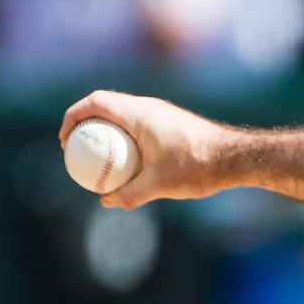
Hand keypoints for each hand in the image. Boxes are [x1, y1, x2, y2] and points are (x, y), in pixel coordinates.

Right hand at [59, 90, 235, 209]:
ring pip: (122, 114)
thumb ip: (130, 194)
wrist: (237, 156)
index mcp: (142, 113)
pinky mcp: (170, 122)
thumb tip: (107, 201)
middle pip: (106, 105)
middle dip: (84, 123)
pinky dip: (122, 135)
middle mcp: (150, 107)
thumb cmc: (200, 165)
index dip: (73, 116)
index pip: (96, 101)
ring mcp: (161, 113)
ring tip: (95, 157)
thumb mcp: (161, 184)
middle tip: (75, 150)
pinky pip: (136, 123)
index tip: (65, 140)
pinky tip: (124, 161)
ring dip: (104, 130)